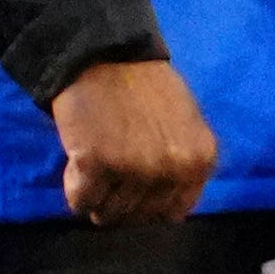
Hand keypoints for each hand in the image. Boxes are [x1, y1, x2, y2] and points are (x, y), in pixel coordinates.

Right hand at [53, 55, 217, 226]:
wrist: (106, 56)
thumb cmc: (146, 89)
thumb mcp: (186, 126)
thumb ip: (182, 165)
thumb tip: (168, 209)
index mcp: (200, 161)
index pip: (173, 213)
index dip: (148, 209)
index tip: (132, 197)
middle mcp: (172, 169)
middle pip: (139, 217)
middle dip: (120, 206)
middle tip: (107, 182)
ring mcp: (135, 168)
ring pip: (109, 213)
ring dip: (97, 197)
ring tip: (94, 167)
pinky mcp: (96, 164)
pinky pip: (81, 200)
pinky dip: (75, 188)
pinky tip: (79, 162)